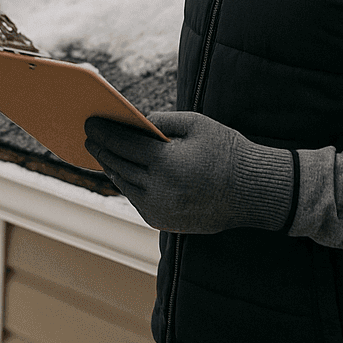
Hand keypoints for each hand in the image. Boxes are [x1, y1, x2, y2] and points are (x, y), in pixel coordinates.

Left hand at [84, 111, 293, 234]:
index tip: (89, 123)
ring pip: (125, 185)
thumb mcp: (196, 125)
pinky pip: (138, 199)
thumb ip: (161, 120)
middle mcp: (159, 189)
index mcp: (167, 163)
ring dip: (111, 168)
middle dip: (102, 149)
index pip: (124, 144)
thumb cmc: (226, 151)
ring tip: (102, 153)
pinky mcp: (163, 222)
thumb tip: (132, 121)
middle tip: (89, 137)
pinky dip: (128, 184)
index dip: (104, 132)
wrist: (254, 192)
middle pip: (119, 165)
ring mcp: (160, 209)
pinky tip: (122, 172)